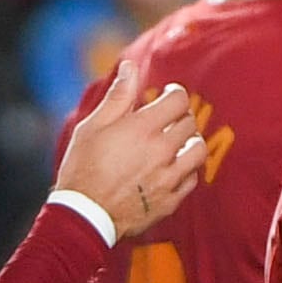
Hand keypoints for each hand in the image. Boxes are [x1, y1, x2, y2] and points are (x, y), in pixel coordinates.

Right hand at [52, 50, 208, 237]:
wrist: (84, 215)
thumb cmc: (82, 167)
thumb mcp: (93, 126)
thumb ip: (118, 96)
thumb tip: (130, 67)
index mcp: (142, 129)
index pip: (178, 99)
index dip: (173, 93)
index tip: (166, 96)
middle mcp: (161, 151)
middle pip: (190, 123)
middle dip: (179, 117)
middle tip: (165, 121)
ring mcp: (168, 178)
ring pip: (198, 151)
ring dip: (189, 143)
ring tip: (175, 144)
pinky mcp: (170, 201)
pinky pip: (192, 179)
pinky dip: (185, 171)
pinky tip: (170, 169)